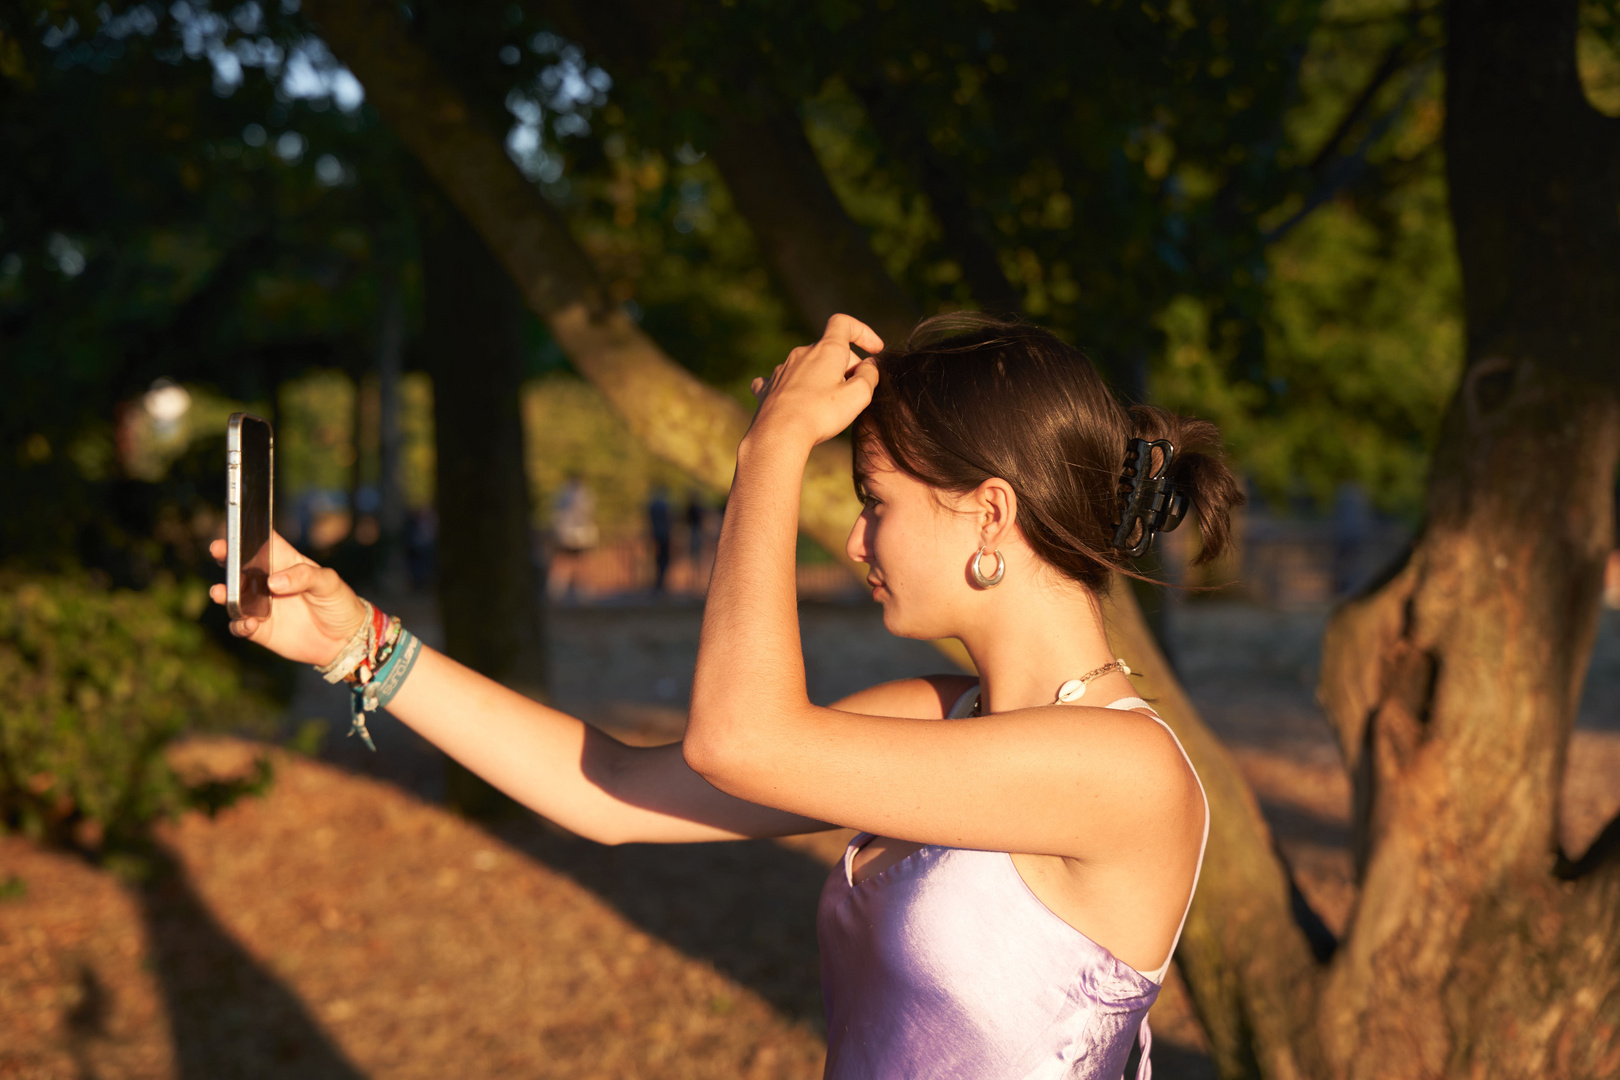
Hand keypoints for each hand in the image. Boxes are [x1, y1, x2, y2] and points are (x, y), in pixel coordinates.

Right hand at [208, 531, 367, 666]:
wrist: (344, 640)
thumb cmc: (339, 603)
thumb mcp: (329, 583)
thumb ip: (305, 577)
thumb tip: (273, 583)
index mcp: (285, 562)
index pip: (263, 542)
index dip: (248, 533)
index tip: (235, 529)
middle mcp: (268, 581)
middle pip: (240, 566)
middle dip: (226, 556)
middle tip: (219, 551)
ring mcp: (261, 605)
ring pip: (233, 596)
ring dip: (224, 593)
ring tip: (221, 592)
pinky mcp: (260, 629)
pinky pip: (240, 625)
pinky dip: (239, 624)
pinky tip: (249, 623)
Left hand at [749, 314, 882, 448]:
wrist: (779, 435)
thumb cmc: (821, 414)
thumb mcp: (858, 395)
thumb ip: (870, 375)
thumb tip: (870, 365)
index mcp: (826, 350)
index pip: (844, 324)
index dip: (862, 332)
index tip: (875, 350)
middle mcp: (802, 353)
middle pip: (829, 349)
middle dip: (847, 365)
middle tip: (856, 392)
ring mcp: (782, 370)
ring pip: (808, 365)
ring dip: (822, 377)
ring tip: (828, 403)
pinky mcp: (769, 387)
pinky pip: (783, 380)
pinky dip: (794, 387)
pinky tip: (795, 401)